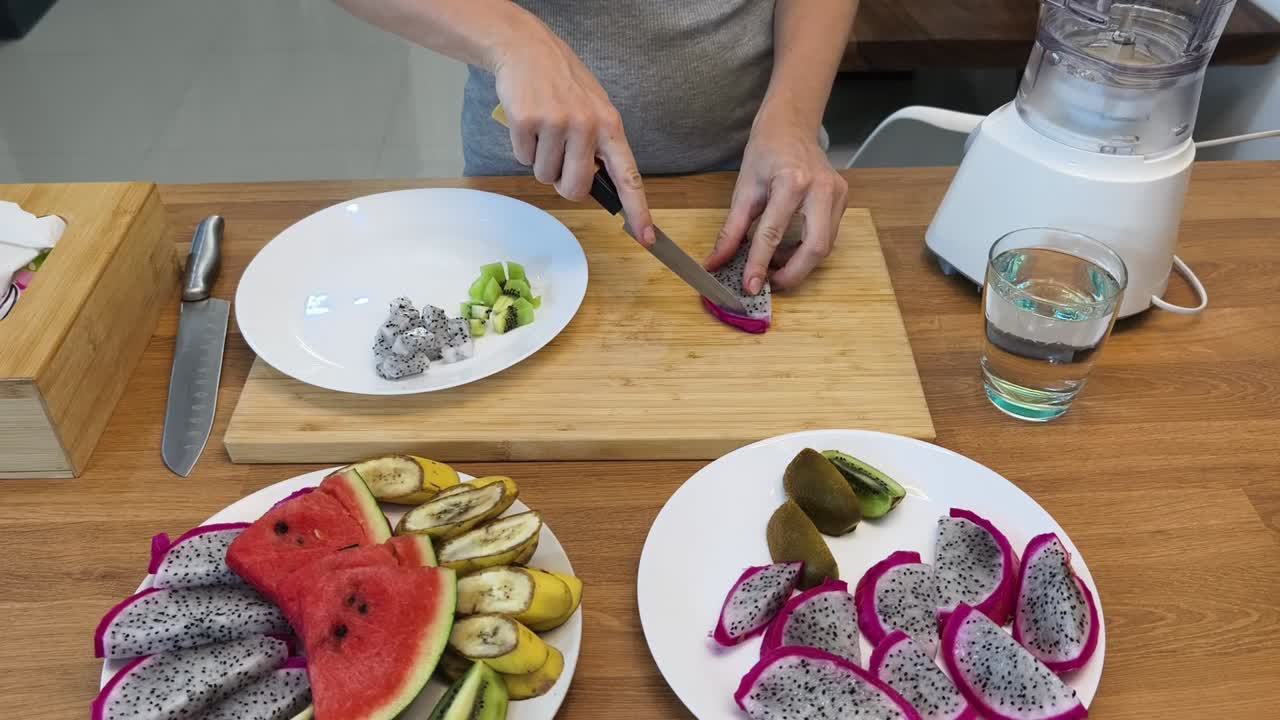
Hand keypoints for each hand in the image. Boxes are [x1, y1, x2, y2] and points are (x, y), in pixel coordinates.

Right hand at [491, 15, 654, 245]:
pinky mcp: (528, 121)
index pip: (630, 177)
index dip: (638, 210)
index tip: (647, 237)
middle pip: (575, 188)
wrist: (528, 49)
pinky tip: (528, 122)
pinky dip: (522, 146)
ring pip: (545, 176)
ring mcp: (558, 123)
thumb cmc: (564, 85)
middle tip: (559, 160)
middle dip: (564, 184)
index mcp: (611, 126)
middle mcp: (588, 126)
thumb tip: (598, 188)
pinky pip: (523, 158)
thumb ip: (600, 147)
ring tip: (543, 130)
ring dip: (540, 161)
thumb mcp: (595, 110)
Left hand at [707, 110, 847, 292]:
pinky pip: (827, 236)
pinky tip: (787, 248)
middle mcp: (822, 188)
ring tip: (774, 262)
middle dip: (793, 273)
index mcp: (792, 181)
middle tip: (769, 283)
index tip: (750, 286)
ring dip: (799, 263)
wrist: (792, 126)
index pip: (774, 233)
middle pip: (815, 248)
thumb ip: (731, 231)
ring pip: (825, 246)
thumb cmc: (766, 152)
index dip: (760, 264)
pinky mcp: (843, 200)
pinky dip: (806, 249)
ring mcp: (837, 194)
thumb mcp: (743, 190)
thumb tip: (716, 262)